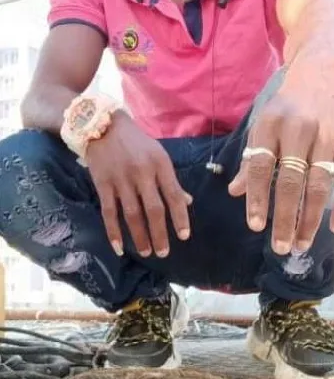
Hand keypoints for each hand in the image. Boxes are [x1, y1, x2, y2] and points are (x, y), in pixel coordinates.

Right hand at [86, 111, 191, 256]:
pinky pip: (109, 212)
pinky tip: (119, 247)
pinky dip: (113, 232)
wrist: (102, 125)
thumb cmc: (136, 143)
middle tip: (164, 252)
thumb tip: (187, 202)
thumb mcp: (158, 155)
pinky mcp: (102, 184)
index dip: (180, 217)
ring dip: (139, 236)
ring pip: (132, 214)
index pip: (174, 195)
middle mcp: (142, 172)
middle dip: (160, 233)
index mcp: (160, 164)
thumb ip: (170, 180)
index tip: (184, 236)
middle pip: (153, 209)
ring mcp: (121, 179)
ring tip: (147, 252)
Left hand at [229, 60, 333, 254]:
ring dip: (310, 219)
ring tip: (300, 243)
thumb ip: (251, 159)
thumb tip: (234, 191)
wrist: (322, 70)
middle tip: (280, 247)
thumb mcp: (262, 124)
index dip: (257, 198)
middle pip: (290, 182)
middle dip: (284, 218)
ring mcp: (328, 137)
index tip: (255, 226)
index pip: (261, 168)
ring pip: (318, 185)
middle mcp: (300, 130)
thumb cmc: (286, 104)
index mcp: (271, 125)